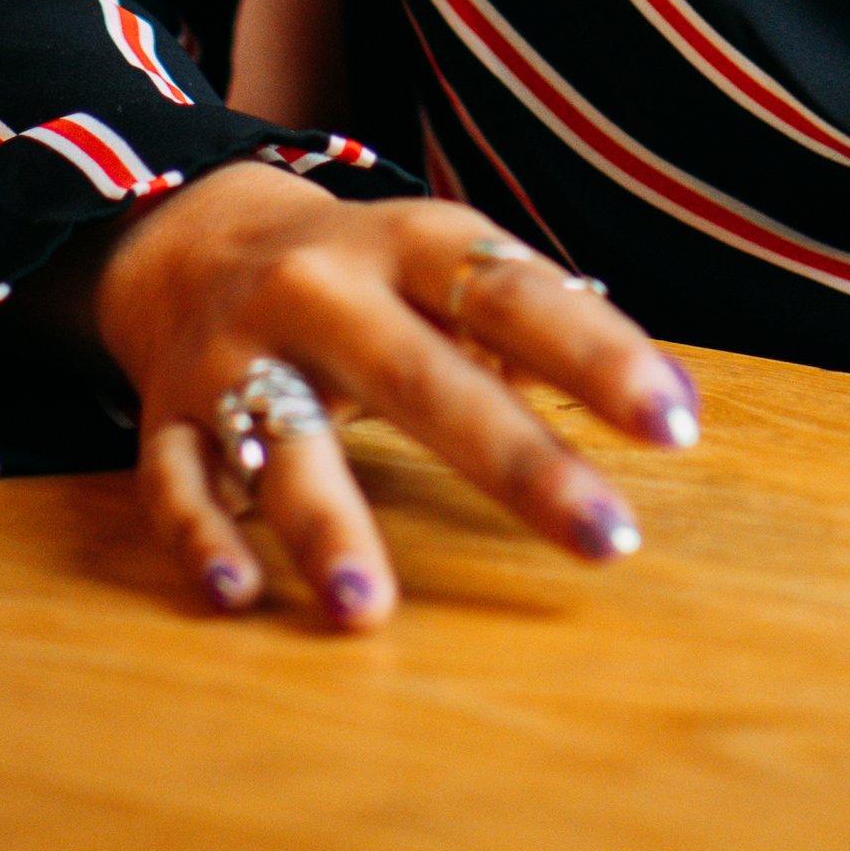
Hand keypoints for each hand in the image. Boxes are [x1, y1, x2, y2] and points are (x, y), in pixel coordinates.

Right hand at [89, 166, 699, 629]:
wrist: (194, 238)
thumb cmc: (372, 275)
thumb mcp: (450, 269)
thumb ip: (549, 329)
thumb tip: (681, 400)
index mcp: (408, 243)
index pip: (515, 294)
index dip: (596, 354)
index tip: (675, 423)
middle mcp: (322, 290)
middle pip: (423, 377)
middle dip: (516, 462)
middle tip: (607, 539)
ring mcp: (237, 354)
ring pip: (284, 440)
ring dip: (327, 524)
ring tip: (371, 612)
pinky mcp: (168, 414)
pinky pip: (175, 480)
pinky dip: (201, 536)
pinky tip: (238, 593)